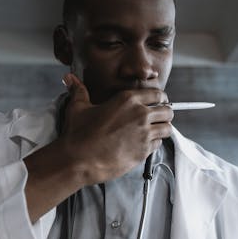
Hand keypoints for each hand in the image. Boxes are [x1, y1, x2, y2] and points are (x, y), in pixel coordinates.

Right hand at [59, 73, 173, 184]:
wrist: (79, 160)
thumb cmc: (78, 134)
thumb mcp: (78, 108)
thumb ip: (79, 91)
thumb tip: (69, 78)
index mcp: (127, 100)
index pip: (157, 94)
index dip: (160, 98)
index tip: (159, 102)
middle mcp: (139, 114)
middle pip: (168, 111)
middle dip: (165, 114)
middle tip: (159, 118)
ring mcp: (143, 134)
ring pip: (167, 128)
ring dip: (163, 129)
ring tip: (155, 131)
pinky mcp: (144, 151)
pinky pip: (159, 144)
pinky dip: (155, 143)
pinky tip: (145, 143)